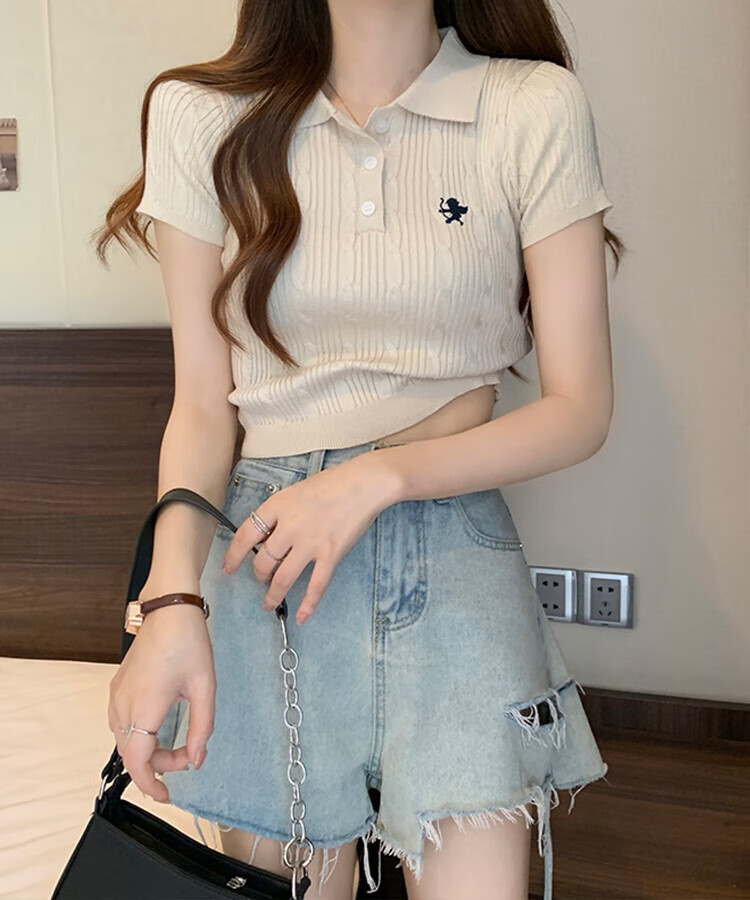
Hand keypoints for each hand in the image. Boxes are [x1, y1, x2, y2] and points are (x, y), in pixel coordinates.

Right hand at [107, 603, 215, 802]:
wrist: (169, 609)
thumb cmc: (188, 642)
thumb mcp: (205, 687)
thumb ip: (202, 728)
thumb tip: (196, 759)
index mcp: (145, 706)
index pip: (137, 761)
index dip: (150, 784)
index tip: (167, 796)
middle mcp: (123, 704)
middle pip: (132, 754)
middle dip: (159, 765)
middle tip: (189, 757)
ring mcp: (116, 696)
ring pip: (125, 740)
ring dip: (149, 751)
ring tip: (179, 745)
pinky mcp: (117, 688)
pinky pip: (122, 724)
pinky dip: (140, 736)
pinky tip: (160, 729)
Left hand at [221, 452, 402, 624]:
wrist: (363, 484)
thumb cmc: (332, 483)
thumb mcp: (296, 492)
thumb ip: (280, 514)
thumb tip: (269, 537)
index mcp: (277, 507)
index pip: (245, 536)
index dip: (233, 556)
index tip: (228, 568)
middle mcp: (289, 527)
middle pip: (263, 561)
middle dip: (259, 575)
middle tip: (261, 580)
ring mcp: (310, 542)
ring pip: (283, 578)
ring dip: (274, 595)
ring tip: (270, 603)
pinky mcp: (330, 554)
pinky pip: (316, 585)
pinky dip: (308, 604)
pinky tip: (302, 615)